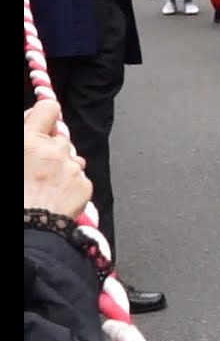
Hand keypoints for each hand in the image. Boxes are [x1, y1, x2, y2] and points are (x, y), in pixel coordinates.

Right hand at [24, 101, 91, 217]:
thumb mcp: (14, 154)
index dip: (44, 114)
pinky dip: (69, 186)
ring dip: (60, 168)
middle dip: (49, 150)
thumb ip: (23, 137)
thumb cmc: (17, 200)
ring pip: (70, 159)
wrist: (27, 232)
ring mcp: (71, 167)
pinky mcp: (84, 184)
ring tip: (42, 188)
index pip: (48, 109)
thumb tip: (31, 120)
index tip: (39, 123)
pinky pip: (78, 179)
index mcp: (27, 142)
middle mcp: (53, 150)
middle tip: (35, 168)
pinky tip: (54, 198)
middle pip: (58, 138)